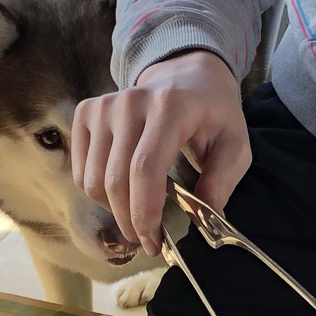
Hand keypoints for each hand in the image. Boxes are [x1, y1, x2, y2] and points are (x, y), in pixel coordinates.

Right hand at [72, 50, 248, 251]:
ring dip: (113, 209)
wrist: (186, 73)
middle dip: (129, 221)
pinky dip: (98, 192)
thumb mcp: (235, 145)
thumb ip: (222, 181)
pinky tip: (122, 191)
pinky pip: (80, 170)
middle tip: (147, 239)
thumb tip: (203, 220)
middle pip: (115, 180)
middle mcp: (131, 102)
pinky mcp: (87, 112)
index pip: (144, 169)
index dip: (144, 212)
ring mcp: (104, 106)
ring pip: (93, 180)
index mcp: (170, 108)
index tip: (154, 242)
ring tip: (137, 214)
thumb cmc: (212, 113)